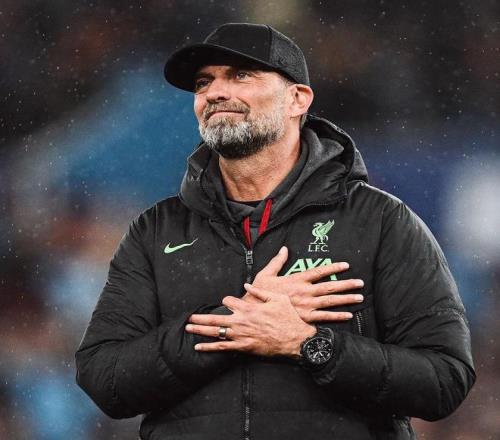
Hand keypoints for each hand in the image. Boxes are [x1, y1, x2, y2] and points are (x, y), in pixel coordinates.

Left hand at [186, 284, 315, 357]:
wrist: (295, 338)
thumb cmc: (288, 318)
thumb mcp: (277, 298)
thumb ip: (259, 292)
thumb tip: (247, 284)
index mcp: (249, 307)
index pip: (228, 301)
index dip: (226, 301)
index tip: (227, 302)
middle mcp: (241, 320)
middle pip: (215, 318)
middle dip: (201, 318)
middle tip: (189, 317)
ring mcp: (241, 335)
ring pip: (215, 332)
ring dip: (200, 330)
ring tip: (188, 328)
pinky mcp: (244, 347)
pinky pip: (223, 348)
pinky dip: (209, 347)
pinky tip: (199, 347)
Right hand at [245, 246, 363, 322]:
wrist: (255, 312)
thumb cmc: (259, 293)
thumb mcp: (266, 274)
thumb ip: (277, 261)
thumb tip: (284, 249)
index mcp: (297, 280)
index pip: (319, 272)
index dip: (333, 268)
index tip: (346, 265)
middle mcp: (304, 292)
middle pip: (330, 286)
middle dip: (347, 284)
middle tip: (360, 283)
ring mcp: (306, 305)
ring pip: (330, 301)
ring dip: (346, 299)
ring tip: (359, 297)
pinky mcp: (305, 318)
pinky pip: (324, 317)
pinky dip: (337, 316)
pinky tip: (348, 315)